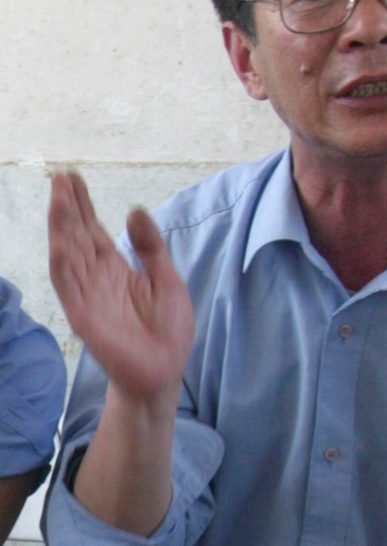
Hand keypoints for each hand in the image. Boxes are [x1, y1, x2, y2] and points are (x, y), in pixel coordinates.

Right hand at [48, 170, 194, 402]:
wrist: (164, 370)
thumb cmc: (168, 330)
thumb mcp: (167, 279)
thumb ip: (151, 247)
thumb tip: (135, 209)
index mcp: (115, 268)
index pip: (93, 230)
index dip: (83, 205)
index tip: (73, 177)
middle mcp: (96, 277)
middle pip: (78, 235)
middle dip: (69, 206)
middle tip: (61, 175)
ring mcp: (87, 294)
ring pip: (69, 253)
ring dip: (62, 226)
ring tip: (60, 196)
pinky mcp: (83, 314)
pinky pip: (69, 285)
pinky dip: (64, 262)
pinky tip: (61, 239)